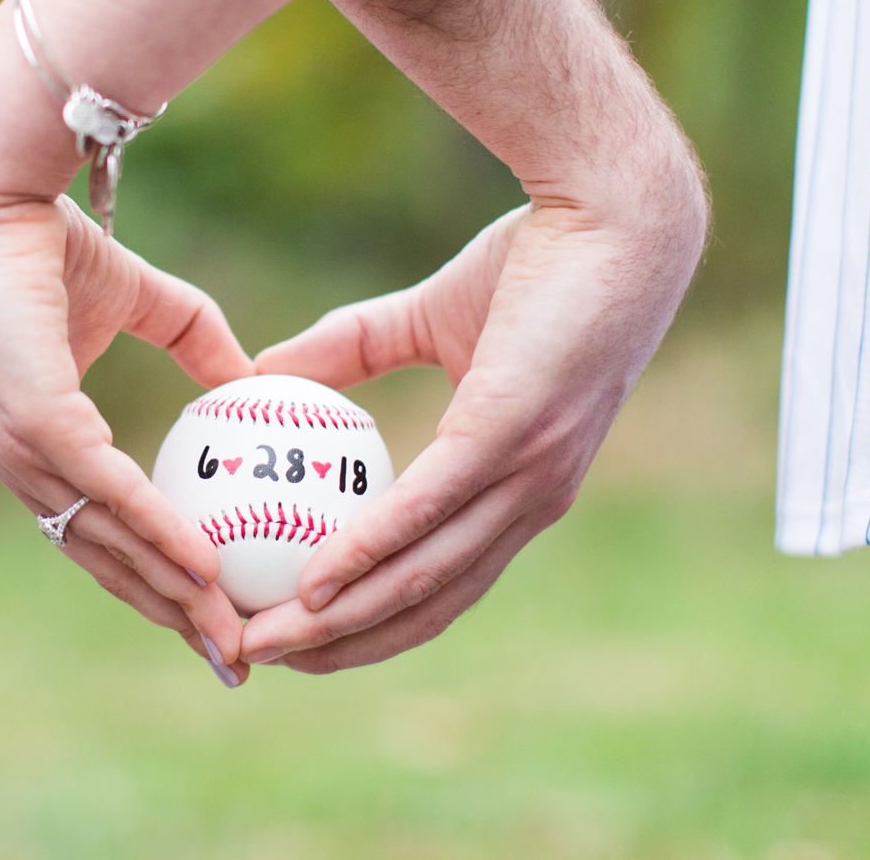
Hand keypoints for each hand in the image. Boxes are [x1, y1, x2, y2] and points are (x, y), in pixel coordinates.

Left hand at [0, 86, 255, 682]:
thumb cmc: (51, 245)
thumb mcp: (144, 300)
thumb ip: (194, 342)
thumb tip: (252, 379)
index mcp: (44, 449)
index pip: (103, 537)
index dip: (158, 584)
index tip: (216, 617)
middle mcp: (28, 467)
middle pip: (108, 564)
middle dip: (172, 618)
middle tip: (236, 659)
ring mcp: (27, 453)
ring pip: (110, 545)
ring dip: (174, 596)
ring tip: (232, 636)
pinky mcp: (36, 424)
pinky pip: (109, 494)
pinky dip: (160, 533)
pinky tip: (206, 568)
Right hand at [239, 192, 699, 672]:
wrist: (611, 213)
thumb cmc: (534, 259)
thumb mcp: (428, 314)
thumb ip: (353, 349)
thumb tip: (266, 371)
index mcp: (519, 486)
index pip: (443, 584)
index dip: (372, 624)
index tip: (297, 633)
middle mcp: (529, 500)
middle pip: (426, 606)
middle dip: (343, 647)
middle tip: (259, 657)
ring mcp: (525, 476)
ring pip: (423, 577)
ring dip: (341, 622)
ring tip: (269, 639)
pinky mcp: (510, 436)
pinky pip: (426, 509)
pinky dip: (367, 552)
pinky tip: (315, 580)